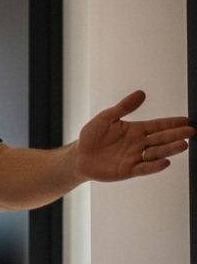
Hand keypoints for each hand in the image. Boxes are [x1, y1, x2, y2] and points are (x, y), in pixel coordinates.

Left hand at [75, 90, 192, 181]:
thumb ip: (124, 107)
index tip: (187, 120)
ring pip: (156, 153)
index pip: (158, 125)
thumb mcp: (106, 118)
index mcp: (136, 130)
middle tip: (190, 131)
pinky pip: (144, 168)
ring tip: (183, 145)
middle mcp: (139, 144)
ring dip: (169, 149)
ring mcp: (135, 157)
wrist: (79, 156)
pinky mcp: (128, 170)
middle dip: (176, 135)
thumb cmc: (92, 136)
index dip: (172, 123)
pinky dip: (154, 166)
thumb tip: (140, 93)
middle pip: (161, 139)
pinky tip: (165, 162)